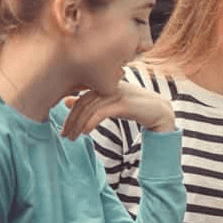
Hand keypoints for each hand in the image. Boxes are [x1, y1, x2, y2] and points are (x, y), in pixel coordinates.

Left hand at [60, 81, 174, 138]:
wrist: (160, 112)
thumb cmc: (134, 107)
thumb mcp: (109, 104)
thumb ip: (91, 102)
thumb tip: (67, 101)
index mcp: (104, 84)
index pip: (80, 97)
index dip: (69, 113)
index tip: (63, 128)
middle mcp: (109, 85)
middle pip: (82, 103)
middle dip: (71, 121)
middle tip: (64, 136)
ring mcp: (117, 93)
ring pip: (90, 109)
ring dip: (78, 125)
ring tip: (73, 138)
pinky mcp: (124, 103)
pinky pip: (101, 113)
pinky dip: (90, 123)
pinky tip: (86, 133)